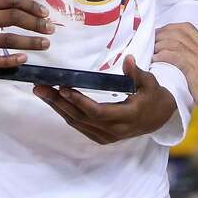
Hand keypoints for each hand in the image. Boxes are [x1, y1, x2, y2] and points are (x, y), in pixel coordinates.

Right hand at [0, 0, 52, 69]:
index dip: (30, 5)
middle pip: (13, 18)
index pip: (9, 0)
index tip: (44, 12)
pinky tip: (24, 58)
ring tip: (45, 44)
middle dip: (36, 23)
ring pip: (7, 39)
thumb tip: (10, 1)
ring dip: (30, 42)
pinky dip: (11, 59)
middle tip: (51, 29)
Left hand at [33, 56, 177, 143]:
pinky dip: (65, 113)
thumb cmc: (153, 97)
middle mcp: (114, 130)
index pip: (99, 112)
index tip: (64, 88)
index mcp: (128, 117)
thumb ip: (138, 73)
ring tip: (41, 91)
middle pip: (81, 118)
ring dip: (57, 107)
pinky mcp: (100, 137)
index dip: (80, 102)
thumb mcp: (150, 84)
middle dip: (59, 102)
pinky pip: (79, 126)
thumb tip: (129, 59)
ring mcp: (106, 136)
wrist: (158, 119)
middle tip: (40, 88)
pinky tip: (54, 100)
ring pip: (76, 123)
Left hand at [154, 23, 197, 132]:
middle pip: (178, 30)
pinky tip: (154, 62)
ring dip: (158, 46)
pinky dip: (161, 56)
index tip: (159, 37)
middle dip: (160, 34)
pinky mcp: (195, 70)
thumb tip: (187, 70)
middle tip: (150, 44)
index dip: (169, 30)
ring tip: (150, 54)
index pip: (187, 28)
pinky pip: (173, 55)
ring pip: (174, 41)